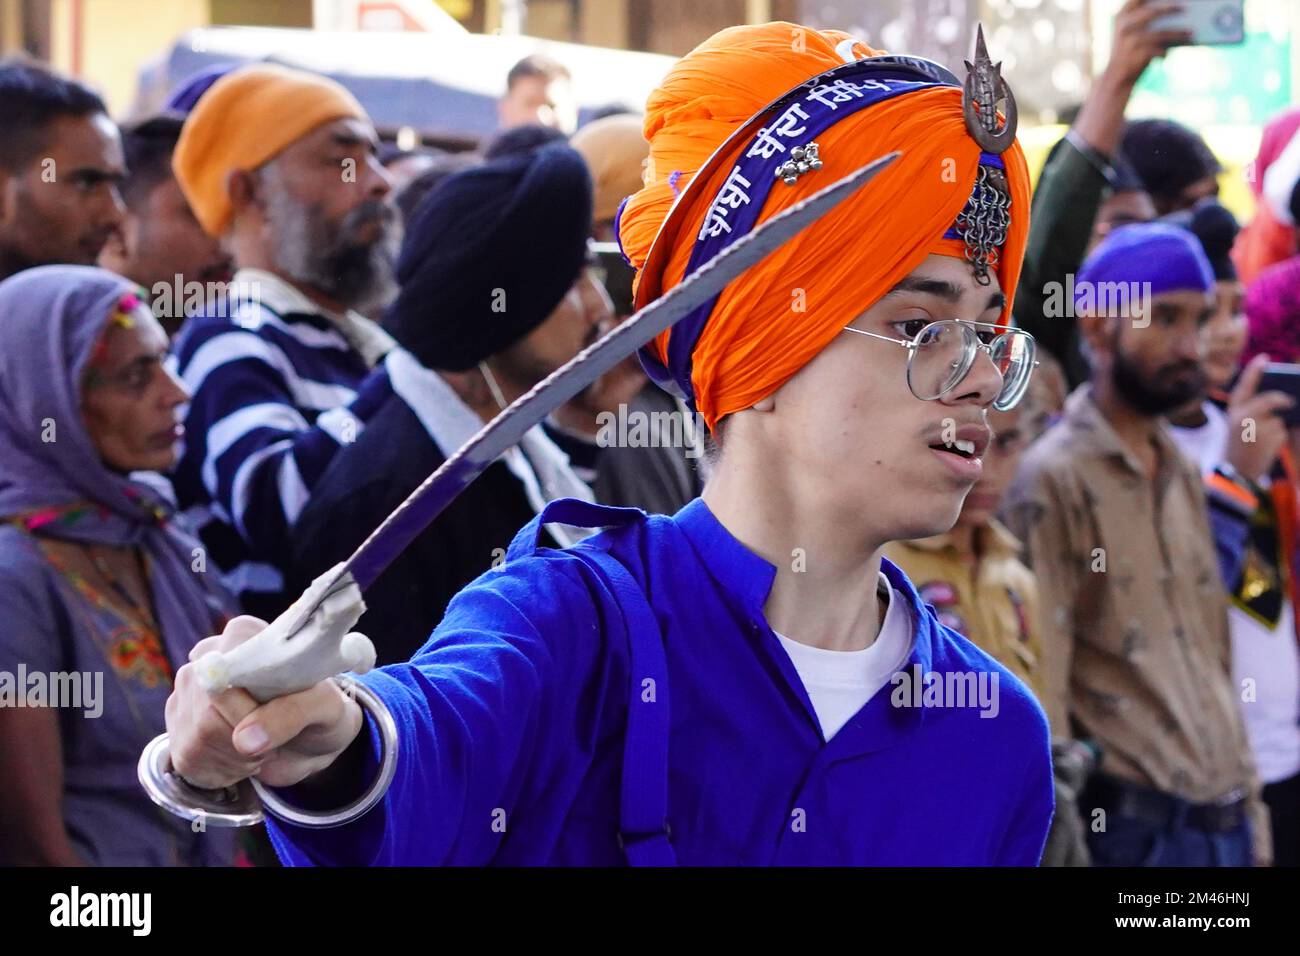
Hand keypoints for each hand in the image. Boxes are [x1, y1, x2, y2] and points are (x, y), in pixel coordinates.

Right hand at [165, 616, 364, 789]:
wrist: (310, 741)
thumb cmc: (321, 713)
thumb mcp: (325, 708)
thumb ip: (294, 713)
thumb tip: (245, 739)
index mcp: (245, 636)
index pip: (226, 672)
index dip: (249, 708)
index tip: (276, 722)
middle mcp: (208, 658)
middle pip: (207, 711)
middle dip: (247, 739)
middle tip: (274, 740)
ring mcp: (187, 691)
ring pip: (196, 738)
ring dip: (237, 759)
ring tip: (262, 747)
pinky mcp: (178, 725)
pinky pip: (187, 759)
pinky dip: (222, 772)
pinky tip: (243, 760)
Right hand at [1104, 1, 1192, 87]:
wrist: (1117, 76)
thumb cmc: (1131, 50)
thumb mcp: (1134, 31)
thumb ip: (1148, 18)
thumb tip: (1180, 11)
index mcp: (1121, 15)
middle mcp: (1124, 26)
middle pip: (1151, 12)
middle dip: (1169, 8)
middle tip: (1186, 8)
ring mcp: (1129, 41)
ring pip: (1160, 34)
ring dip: (1177, 34)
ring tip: (1191, 32)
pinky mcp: (1136, 56)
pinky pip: (1159, 49)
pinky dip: (1171, 49)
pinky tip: (1180, 48)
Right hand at [1225, 354, 1292, 482]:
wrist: (1236, 474)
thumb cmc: (1239, 447)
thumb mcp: (1239, 427)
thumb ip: (1255, 412)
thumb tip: (1285, 403)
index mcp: (1233, 412)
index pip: (1243, 386)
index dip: (1254, 371)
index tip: (1265, 358)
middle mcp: (1242, 416)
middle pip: (1269, 400)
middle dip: (1281, 400)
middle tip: (1289, 400)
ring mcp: (1256, 427)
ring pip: (1278, 418)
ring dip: (1277, 427)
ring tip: (1261, 441)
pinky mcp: (1269, 437)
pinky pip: (1282, 430)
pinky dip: (1279, 437)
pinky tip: (1267, 447)